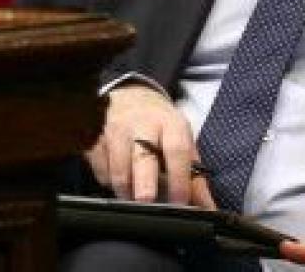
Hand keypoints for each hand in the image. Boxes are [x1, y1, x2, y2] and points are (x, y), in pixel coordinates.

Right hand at [85, 82, 214, 206]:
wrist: (132, 96)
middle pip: (143, 158)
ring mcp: (116, 129)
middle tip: (148, 203)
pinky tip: (118, 180)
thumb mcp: (183, 142)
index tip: (180, 202)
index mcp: (170, 124)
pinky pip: (101, 168)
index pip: (177, 151)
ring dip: (125, 189)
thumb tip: (208, 209)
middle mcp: (142, 124)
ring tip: (133, 198)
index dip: (179, 179)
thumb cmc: (161, 125)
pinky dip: (108, 181)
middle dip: (145, 185)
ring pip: (118, 167)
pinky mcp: (96, 137)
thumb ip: (195, 177)